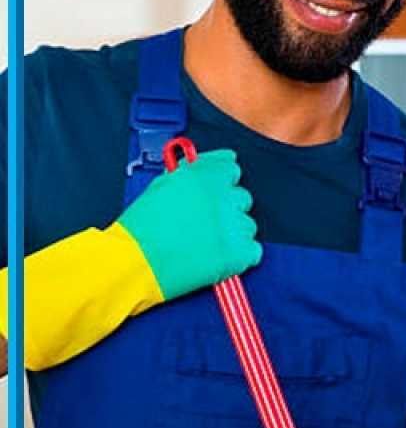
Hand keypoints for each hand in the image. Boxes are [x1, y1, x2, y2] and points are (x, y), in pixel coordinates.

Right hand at [118, 149, 260, 299]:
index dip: (221, 183)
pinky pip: (253, 251)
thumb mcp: (164, 185)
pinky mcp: (237, 254)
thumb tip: (210, 164)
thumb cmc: (140, 228)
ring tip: (205, 244)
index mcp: (206, 176)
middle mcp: (224, 197)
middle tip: (204, 224)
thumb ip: (193, 172)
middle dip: (227, 209)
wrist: (131, 263)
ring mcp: (233, 226)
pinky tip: (218, 259)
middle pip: (242, 198)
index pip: (231, 169)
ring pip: (248, 226)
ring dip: (232, 234)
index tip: (214, 193)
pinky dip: (240, 257)